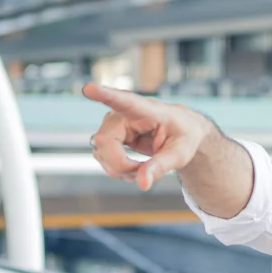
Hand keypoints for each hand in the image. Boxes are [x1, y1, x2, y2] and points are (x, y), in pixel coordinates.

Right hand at [83, 83, 216, 190]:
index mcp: (147, 110)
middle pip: (105, 141)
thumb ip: (161, 167)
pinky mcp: (109, 135)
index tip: (88, 88)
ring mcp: (113, 124)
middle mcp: (123, 114)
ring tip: (142, 169)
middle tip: (143, 173)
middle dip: (121, 165)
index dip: (104, 94)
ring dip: (120, 169)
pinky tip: (133, 167)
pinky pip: (102, 156)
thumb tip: (142, 184)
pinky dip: (117, 168)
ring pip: (101, 151)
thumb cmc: (183, 137)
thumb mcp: (180, 154)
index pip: (123, 101)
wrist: (180, 134)